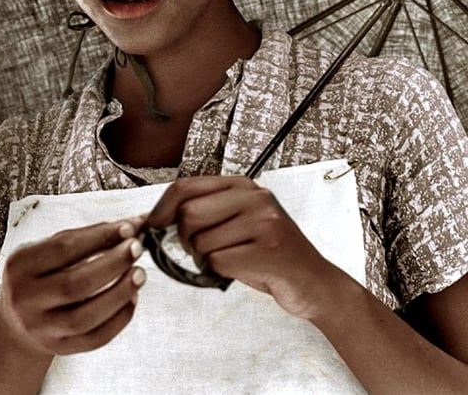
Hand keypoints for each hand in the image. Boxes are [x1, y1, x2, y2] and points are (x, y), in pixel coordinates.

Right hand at [0, 218, 147, 356]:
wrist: (17, 320)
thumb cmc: (43, 274)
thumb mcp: (53, 249)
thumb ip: (91, 235)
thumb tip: (137, 222)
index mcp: (20, 265)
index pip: (64, 248)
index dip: (100, 237)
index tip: (129, 227)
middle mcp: (25, 299)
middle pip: (75, 284)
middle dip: (113, 264)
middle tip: (137, 248)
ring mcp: (41, 328)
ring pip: (85, 317)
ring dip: (120, 293)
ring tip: (140, 273)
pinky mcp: (58, 348)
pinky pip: (95, 339)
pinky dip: (119, 318)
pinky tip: (132, 298)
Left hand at [145, 176, 341, 318]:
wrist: (314, 281)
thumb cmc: (271, 254)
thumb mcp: (244, 221)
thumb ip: (211, 211)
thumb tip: (159, 218)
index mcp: (245, 186)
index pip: (187, 186)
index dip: (161, 208)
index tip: (152, 225)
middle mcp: (256, 198)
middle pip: (188, 214)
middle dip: (185, 240)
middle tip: (202, 251)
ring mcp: (264, 223)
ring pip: (201, 242)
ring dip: (205, 260)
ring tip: (229, 260)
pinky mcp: (268, 250)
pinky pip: (218, 263)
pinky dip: (220, 273)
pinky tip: (240, 270)